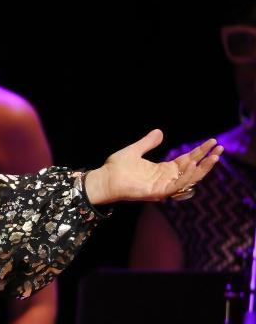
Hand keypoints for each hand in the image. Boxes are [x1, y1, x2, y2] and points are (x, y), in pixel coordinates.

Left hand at [84, 129, 222, 205]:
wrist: (104, 178)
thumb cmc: (116, 167)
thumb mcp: (135, 151)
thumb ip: (148, 143)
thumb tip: (159, 132)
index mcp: (163, 170)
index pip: (187, 160)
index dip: (200, 151)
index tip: (212, 142)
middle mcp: (166, 179)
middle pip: (192, 169)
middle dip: (207, 160)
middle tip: (219, 149)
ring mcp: (163, 186)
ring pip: (189, 179)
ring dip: (202, 168)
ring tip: (214, 157)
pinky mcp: (157, 192)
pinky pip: (176, 185)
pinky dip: (185, 176)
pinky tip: (192, 164)